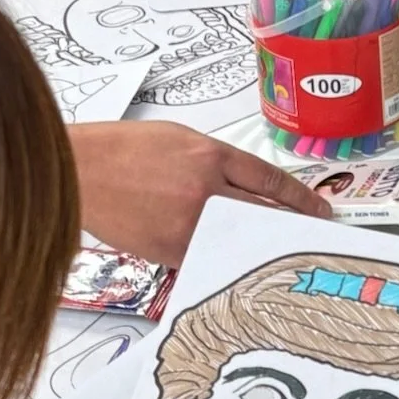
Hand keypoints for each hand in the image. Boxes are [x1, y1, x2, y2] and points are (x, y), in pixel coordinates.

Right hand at [70, 120, 331, 265]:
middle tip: (312, 235)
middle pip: (266, 214)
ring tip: (278, 251)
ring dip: (261, 245)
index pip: (270, 180)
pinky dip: (222, 255)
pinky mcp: (171, 250)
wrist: (78, 171)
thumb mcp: (178, 140)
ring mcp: (188, 224)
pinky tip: (233, 259)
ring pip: (241, 240)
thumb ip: (215, 163)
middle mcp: (205, 190)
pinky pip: (209, 255)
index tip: (320, 211)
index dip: (301, 199)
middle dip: (293, 225)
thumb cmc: (122, 150)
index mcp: (209, 156)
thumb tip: (247, 187)